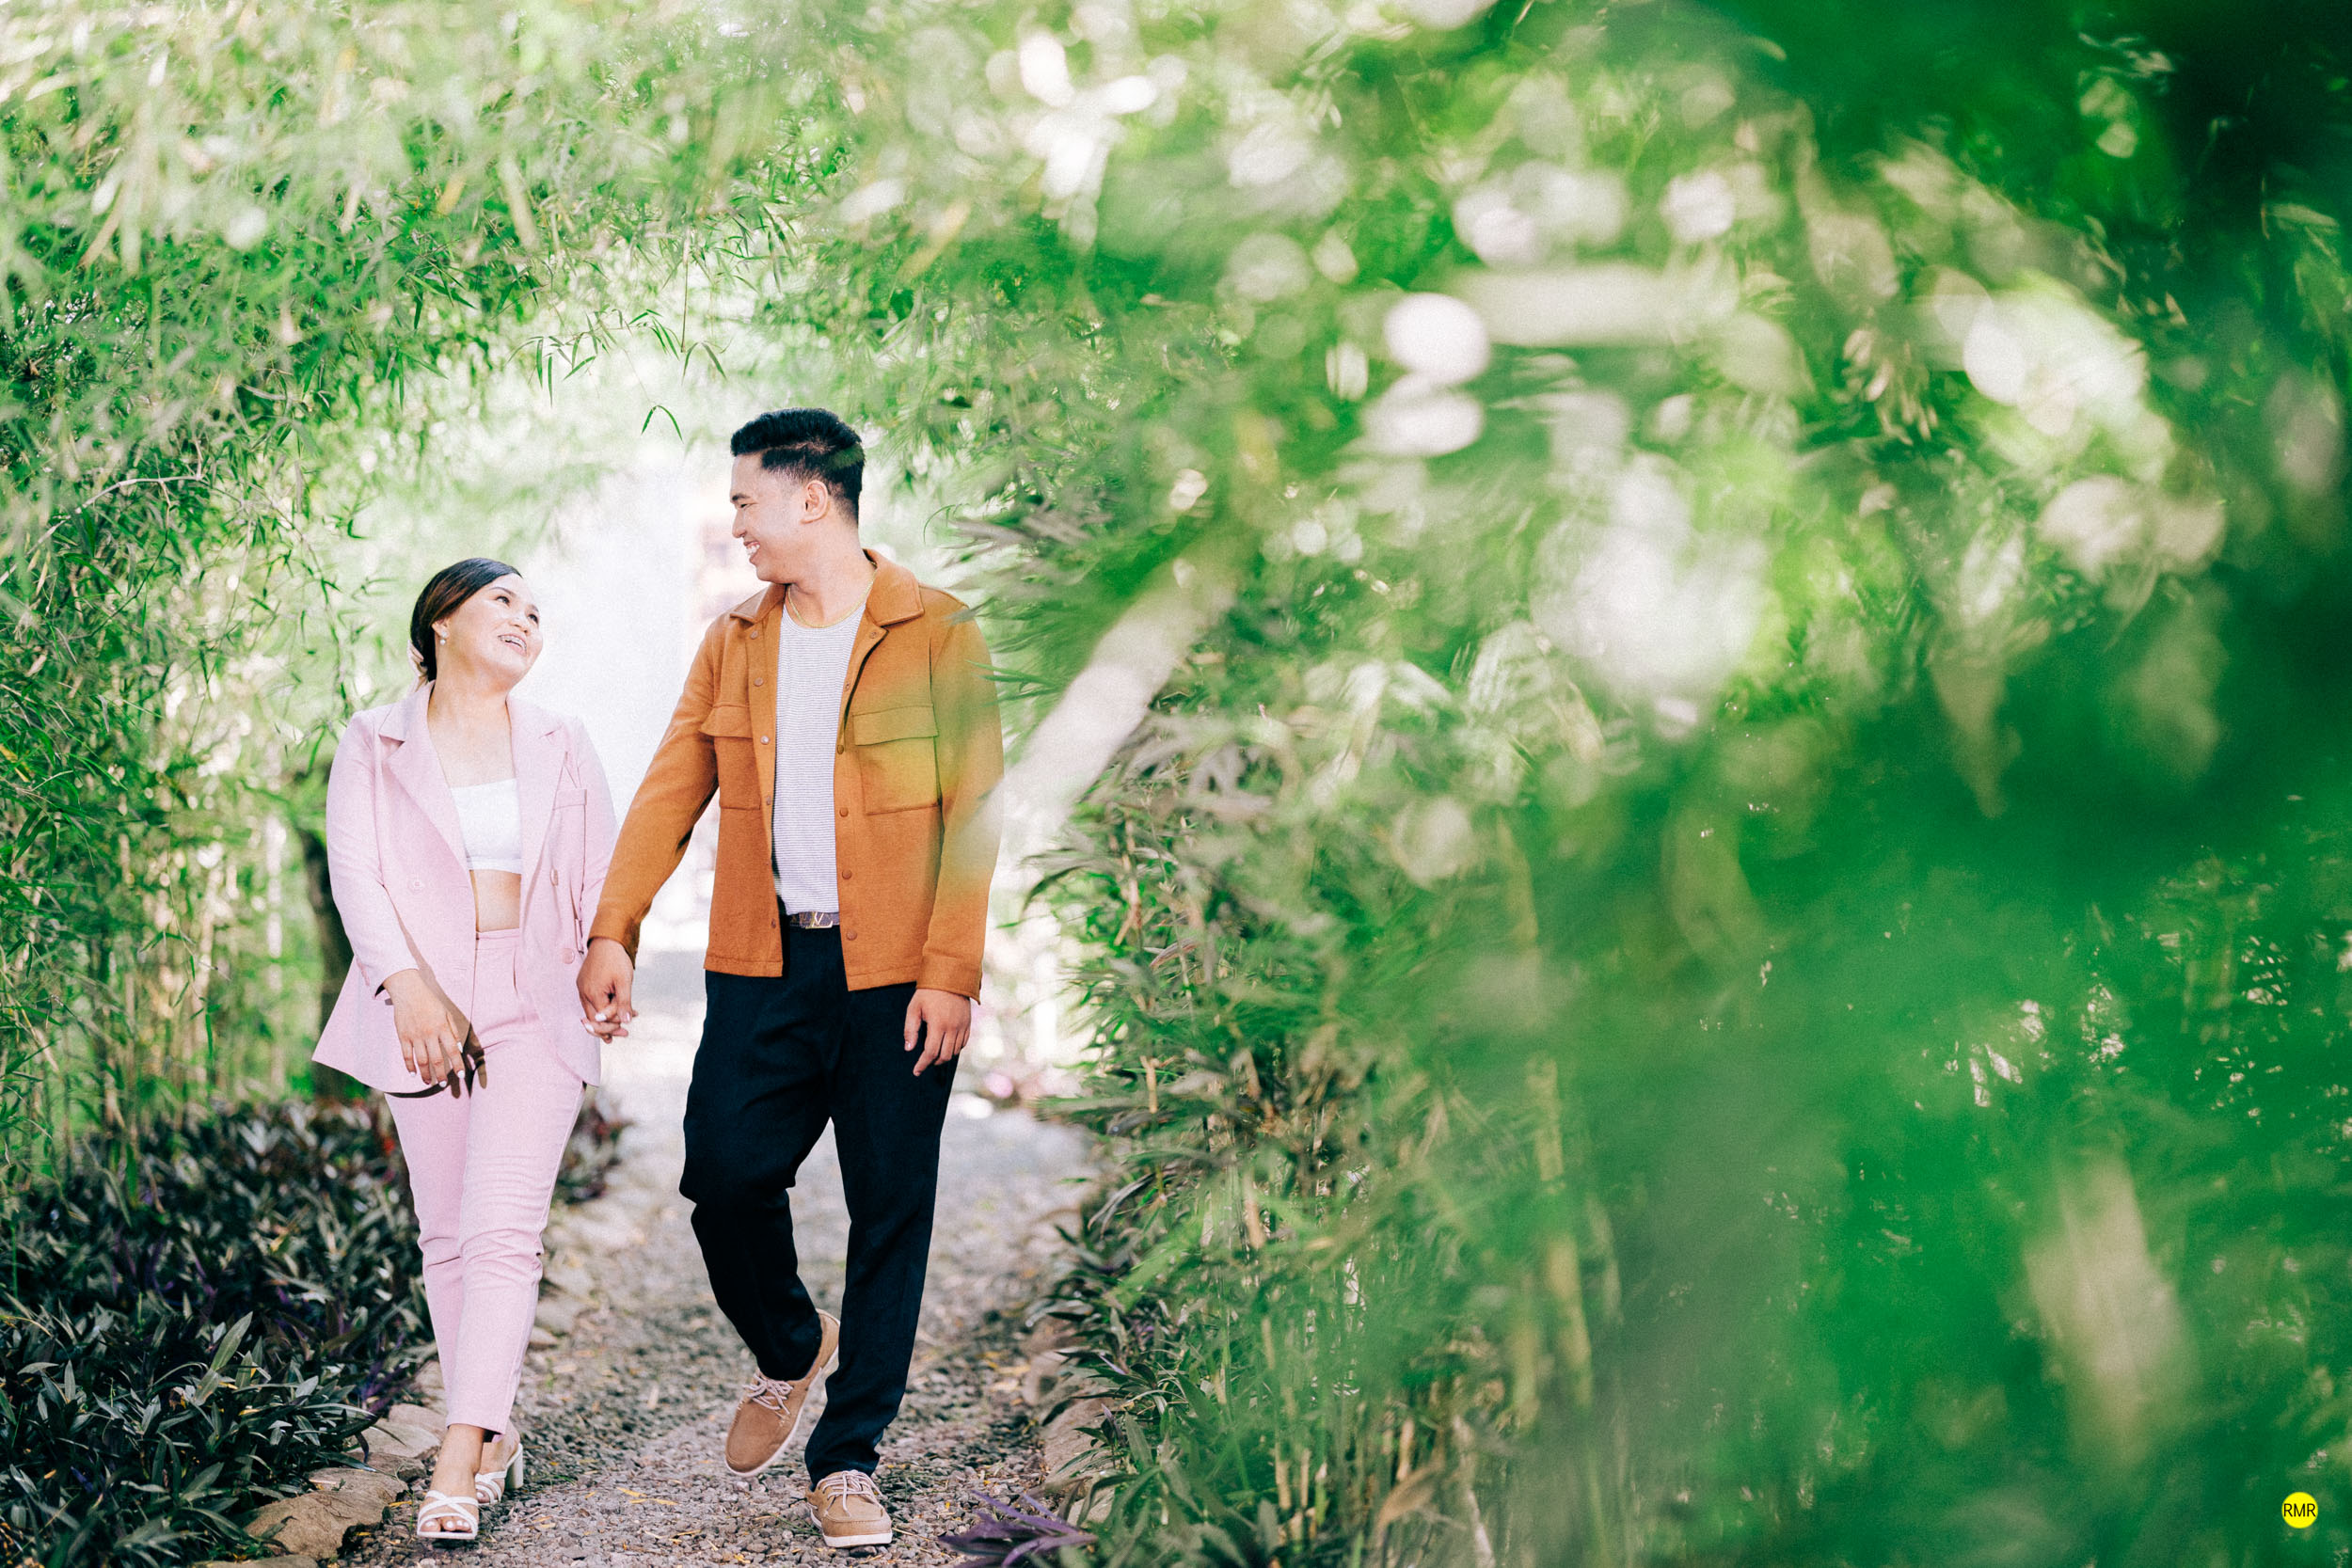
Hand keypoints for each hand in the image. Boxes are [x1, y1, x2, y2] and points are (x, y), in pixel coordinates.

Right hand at [384, 969, 468, 1088]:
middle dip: (441, 1074)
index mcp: (442, 1028)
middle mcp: (429, 1034)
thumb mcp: (446, 1013)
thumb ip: (453, 1031)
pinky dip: (410, 1066)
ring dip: (426, 1074)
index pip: (452, 1050)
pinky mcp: (403, 1036)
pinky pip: (406, 1055)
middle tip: (444, 1085)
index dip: (457, 1064)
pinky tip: (414, 1074)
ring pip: (421, 1060)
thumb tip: (458, 1049)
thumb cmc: (430, 1002)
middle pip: (436, 1059)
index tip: (460, 1076)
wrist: (409, 992)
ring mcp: (415, 1036)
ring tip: (429, 1082)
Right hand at [577, 937, 636, 1040]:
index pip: (602, 1019)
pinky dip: (602, 1008)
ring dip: (606, 1019)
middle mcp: (583, 992)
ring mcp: (582, 988)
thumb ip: (624, 1003)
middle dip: (608, 1028)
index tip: (628, 1026)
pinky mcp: (584, 984)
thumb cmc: (616, 958)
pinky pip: (592, 1002)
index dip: (615, 1024)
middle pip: (593, 1020)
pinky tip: (614, 1011)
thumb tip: (626, 1022)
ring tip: (620, 1027)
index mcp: (592, 993)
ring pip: (592, 1011)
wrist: (607, 939)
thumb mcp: (624, 982)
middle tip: (624, 1034)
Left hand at [904, 987, 972, 1075]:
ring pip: (955, 1051)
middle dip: (933, 1063)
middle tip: (924, 1063)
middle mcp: (953, 1028)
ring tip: (933, 1055)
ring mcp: (962, 1026)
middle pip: (944, 1056)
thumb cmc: (928, 992)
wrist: (951, 976)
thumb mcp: (914, 1008)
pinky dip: (954, 1049)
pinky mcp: (968, 1024)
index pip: (931, 1052)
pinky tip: (945, 1047)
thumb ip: (910, 1029)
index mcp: (938, 1024)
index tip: (916, 1071)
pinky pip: (963, 1043)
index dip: (922, 1064)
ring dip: (944, 1057)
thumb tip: (909, 1049)